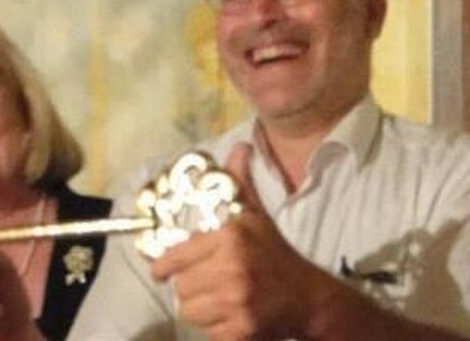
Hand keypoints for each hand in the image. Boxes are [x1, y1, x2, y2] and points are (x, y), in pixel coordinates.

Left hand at [150, 143, 331, 339]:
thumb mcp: (257, 217)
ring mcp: (236, 302)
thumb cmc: (275, 255)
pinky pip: (208, 331)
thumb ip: (240, 185)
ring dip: (201, 309)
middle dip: (191, 288)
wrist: (308, 297)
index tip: (161, 271)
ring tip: (218, 301)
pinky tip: (231, 317)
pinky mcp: (240, 330)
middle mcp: (231, 270)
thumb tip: (238, 147)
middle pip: (181, 288)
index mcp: (229, 239)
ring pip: (190, 311)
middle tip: (206, 284)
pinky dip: (216, 328)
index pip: (174, 258)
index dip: (164, 267)